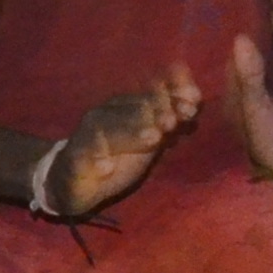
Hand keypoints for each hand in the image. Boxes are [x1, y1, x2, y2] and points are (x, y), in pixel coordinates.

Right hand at [50, 77, 203, 214]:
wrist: (75, 178)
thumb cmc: (118, 154)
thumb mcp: (149, 137)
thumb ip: (171, 119)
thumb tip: (197, 99)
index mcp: (126, 105)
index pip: (152, 94)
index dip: (174, 94)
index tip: (195, 101)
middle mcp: (106, 113)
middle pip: (133, 109)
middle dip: (155, 112)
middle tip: (173, 121)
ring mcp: (88, 134)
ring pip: (108, 129)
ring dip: (131, 132)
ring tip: (152, 138)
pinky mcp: (75, 157)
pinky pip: (83, 157)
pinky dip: (95, 161)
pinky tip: (106, 168)